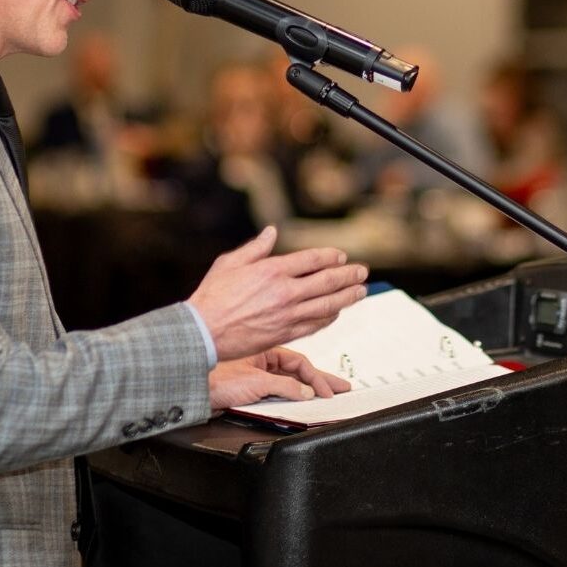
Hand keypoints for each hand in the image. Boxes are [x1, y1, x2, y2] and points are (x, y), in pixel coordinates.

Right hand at [189, 225, 367, 360]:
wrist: (204, 331)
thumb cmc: (213, 295)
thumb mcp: (230, 262)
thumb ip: (256, 248)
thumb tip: (272, 232)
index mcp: (272, 270)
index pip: (312, 260)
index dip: (330, 257)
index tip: (341, 256)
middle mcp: (285, 292)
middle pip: (327, 282)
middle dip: (348, 276)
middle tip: (362, 272)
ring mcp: (287, 315)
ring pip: (327, 304)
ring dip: (347, 297)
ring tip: (361, 291)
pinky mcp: (285, 333)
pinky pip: (315, 324)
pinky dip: (329, 317)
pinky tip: (337, 313)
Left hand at [209, 347, 351, 410]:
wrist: (193, 391)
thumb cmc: (216, 379)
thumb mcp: (256, 383)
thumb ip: (284, 386)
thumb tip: (306, 391)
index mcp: (263, 351)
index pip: (298, 363)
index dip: (316, 377)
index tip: (329, 391)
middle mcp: (261, 361)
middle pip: (297, 370)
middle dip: (319, 380)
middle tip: (341, 388)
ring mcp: (256, 375)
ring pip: (288, 382)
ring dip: (306, 389)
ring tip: (326, 396)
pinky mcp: (250, 390)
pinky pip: (277, 393)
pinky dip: (291, 397)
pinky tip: (301, 403)